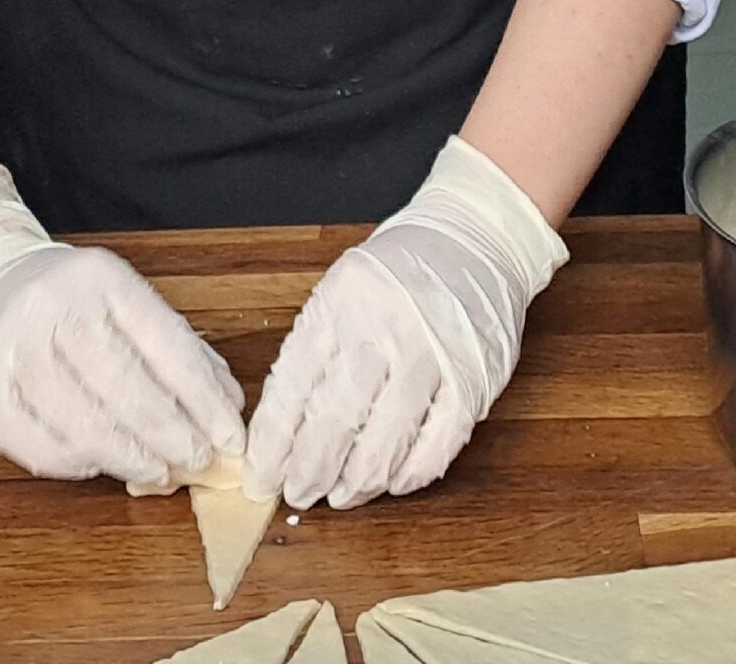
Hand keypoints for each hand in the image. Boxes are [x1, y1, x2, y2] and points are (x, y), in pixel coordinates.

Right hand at [0, 165, 245, 484]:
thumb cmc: (70, 300)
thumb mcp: (124, 299)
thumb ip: (176, 347)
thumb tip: (226, 406)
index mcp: (100, 278)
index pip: (166, 344)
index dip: (203, 399)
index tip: (231, 436)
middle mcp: (51, 308)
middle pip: (124, 385)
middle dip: (171, 434)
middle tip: (198, 461)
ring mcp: (10, 351)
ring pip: (81, 421)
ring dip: (129, 456)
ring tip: (158, 472)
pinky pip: (37, 445)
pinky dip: (76, 463)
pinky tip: (100, 464)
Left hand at [246, 138, 566, 509]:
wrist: (475, 239)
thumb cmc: (396, 273)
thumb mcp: (340, 291)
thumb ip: (313, 353)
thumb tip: (281, 433)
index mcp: (341, 304)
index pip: (292, 389)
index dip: (272, 445)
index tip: (260, 478)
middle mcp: (385, 328)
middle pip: (335, 422)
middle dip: (309, 471)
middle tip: (298, 495)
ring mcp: (434, 357)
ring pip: (384, 443)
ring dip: (356, 482)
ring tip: (340, 496)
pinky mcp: (474, 381)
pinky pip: (438, 447)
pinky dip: (410, 474)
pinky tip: (392, 482)